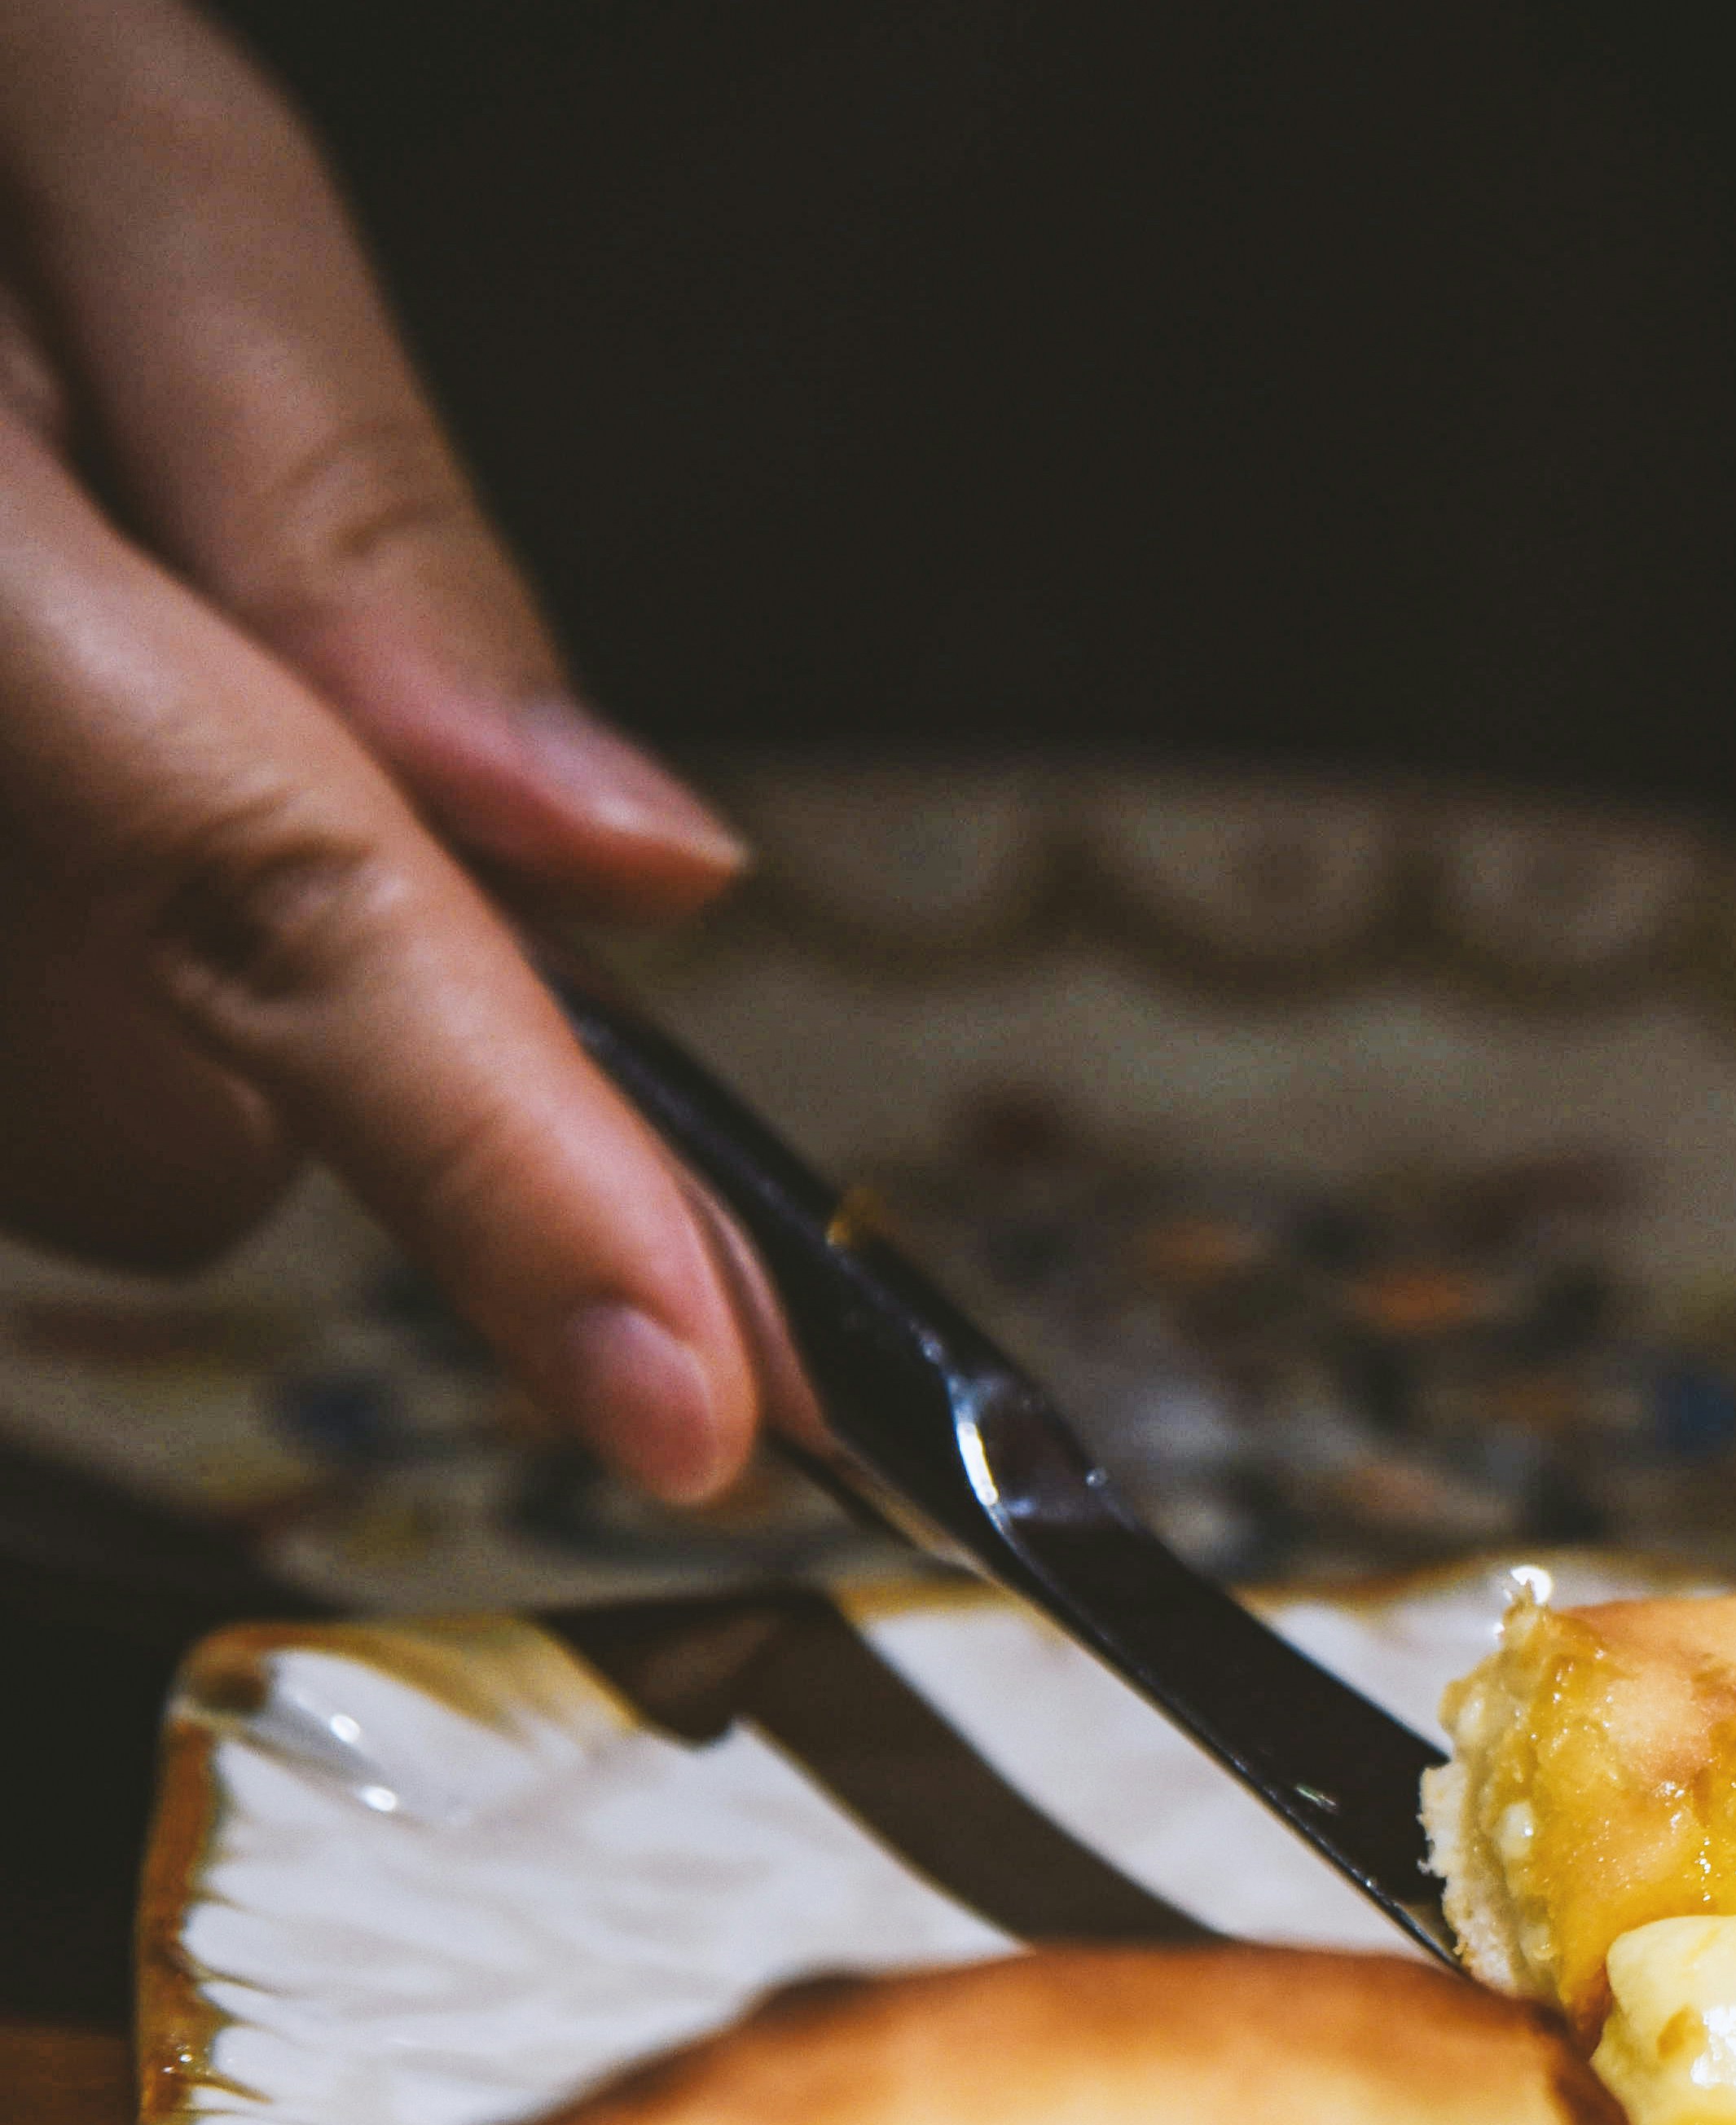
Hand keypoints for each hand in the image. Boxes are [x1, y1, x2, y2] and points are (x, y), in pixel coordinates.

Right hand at [0, 0, 765, 1499]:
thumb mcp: (74, 115)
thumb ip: (333, 499)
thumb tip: (629, 859)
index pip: (268, 905)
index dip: (510, 1176)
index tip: (689, 1405)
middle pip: (159, 1148)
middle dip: (220, 991)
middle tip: (101, 660)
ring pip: (42, 1149)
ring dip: (60, 969)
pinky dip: (16, 959)